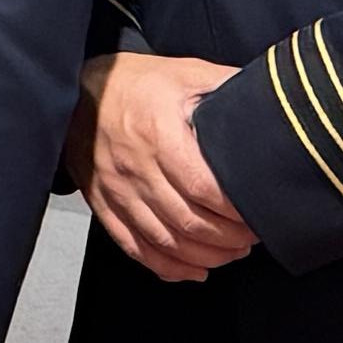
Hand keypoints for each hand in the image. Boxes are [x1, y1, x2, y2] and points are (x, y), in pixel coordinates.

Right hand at [82, 51, 260, 279]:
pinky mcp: (103, 204)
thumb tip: (268, 98)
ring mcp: (116, 190)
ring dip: (204, 255)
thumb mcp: (184, 72)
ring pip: (165, 240)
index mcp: (158, 134)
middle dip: (228, 238)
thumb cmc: (133, 82)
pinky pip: (133, 245)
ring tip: (231, 253)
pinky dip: (165, 266)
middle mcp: (136, 167)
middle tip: (252, 237)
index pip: (204, 187)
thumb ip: (225, 86)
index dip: (235, 210)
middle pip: (188, 221)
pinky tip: (192, 269)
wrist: (74, 90)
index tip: (258, 214)